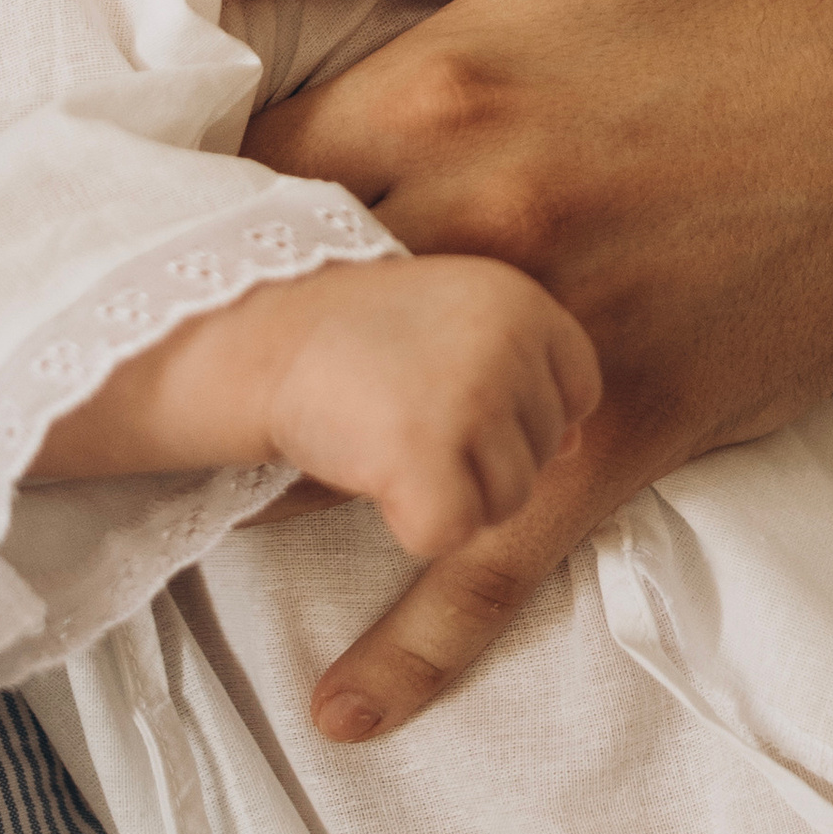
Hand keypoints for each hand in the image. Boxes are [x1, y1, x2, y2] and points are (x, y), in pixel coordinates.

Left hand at [228, 0, 832, 734]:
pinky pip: (498, 555)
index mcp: (439, 93)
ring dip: (279, 463)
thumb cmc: (733, 13)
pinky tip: (347, 712)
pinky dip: (421, 648)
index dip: (178, 193)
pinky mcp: (619, 436)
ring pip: (356, 436)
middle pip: (272, 308)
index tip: (153, 216)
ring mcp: (546, 345)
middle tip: (157, 362)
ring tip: (213, 476)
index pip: (229, 162)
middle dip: (208, 336)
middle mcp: (476, 225)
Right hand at [257, 258, 599, 556]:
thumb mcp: (456, 313)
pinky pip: (449, 533)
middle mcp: (509, 343)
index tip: (455, 401)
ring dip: (451, 492)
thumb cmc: (349, 328)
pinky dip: (410, 523)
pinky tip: (371, 471)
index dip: (522, 415)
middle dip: (485, 457)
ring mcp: (472, 397)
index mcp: (523, 301)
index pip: (580, 392)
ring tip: (388, 439)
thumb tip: (579, 446)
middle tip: (408, 417)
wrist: (252, 327)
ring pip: (508, 501)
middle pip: (547, 453)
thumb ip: (525, 364)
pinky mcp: (426, 452)